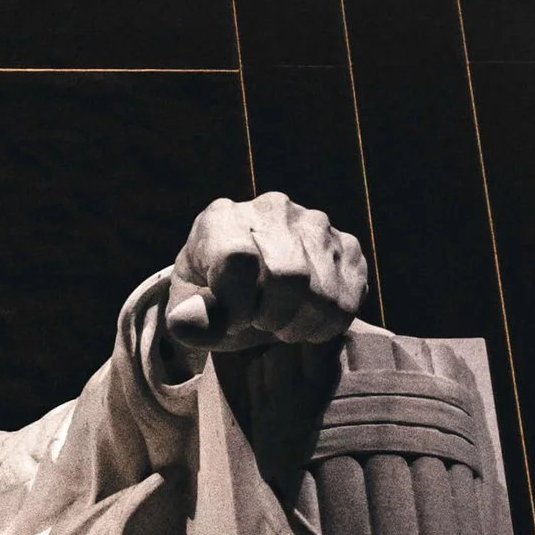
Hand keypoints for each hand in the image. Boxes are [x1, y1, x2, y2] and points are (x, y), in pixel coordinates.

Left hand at [162, 193, 366, 369]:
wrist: (249, 288)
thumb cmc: (214, 298)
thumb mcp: (189, 312)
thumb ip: (187, 319)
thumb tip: (187, 322)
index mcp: (222, 217)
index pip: (237, 258)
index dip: (237, 304)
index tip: (233, 319)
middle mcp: (272, 208)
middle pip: (288, 275)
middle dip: (272, 317)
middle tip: (261, 323)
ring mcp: (315, 223)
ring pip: (323, 293)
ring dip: (300, 325)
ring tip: (282, 322)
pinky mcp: (347, 245)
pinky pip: (348, 299)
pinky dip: (326, 324)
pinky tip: (306, 317)